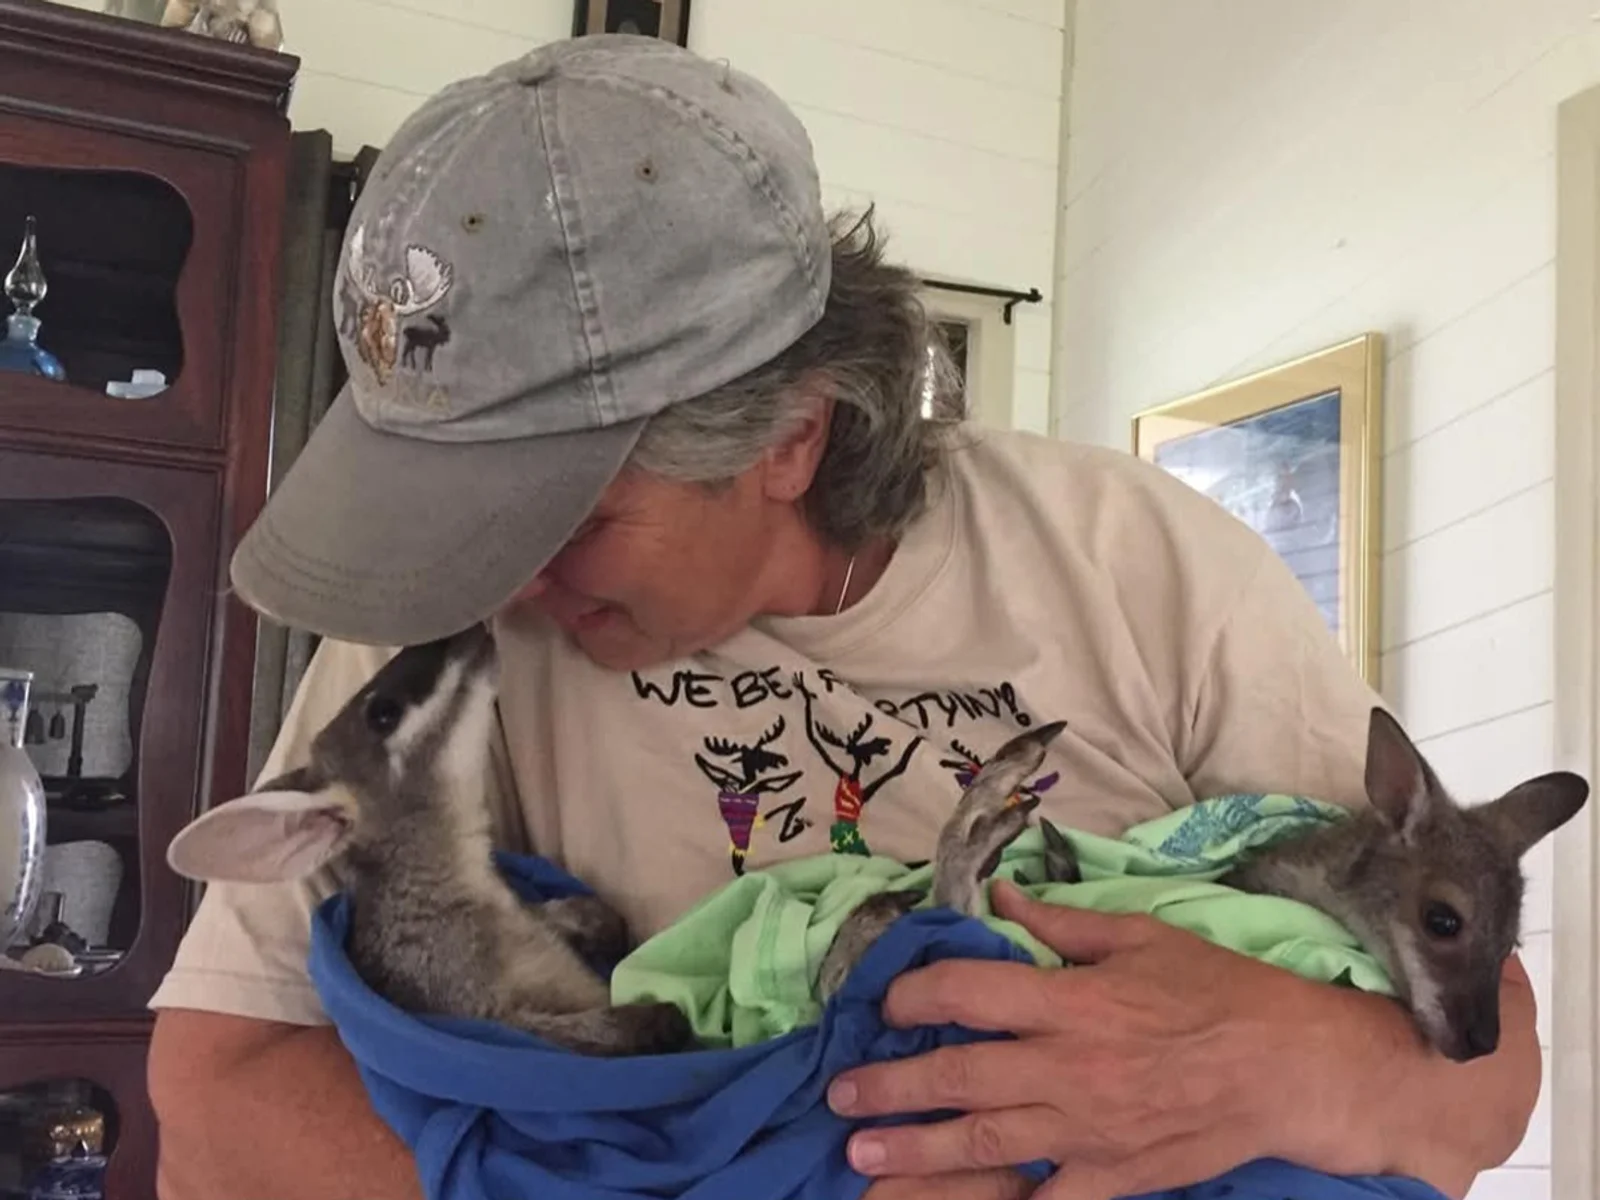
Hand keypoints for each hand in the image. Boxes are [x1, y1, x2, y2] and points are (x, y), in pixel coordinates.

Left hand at [828, 880, 1357, 1199]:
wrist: (1296, 1070)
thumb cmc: (1221, 993)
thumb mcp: (1142, 936)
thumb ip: (1062, 921)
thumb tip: (999, 898)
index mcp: (1071, 1000)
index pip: (967, 993)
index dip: (913, 995)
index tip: (887, 1004)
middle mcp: (1067, 1066)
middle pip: (958, 1076)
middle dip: (890, 1088)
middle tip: (840, 1099)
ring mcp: (1088, 1130)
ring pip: (983, 1145)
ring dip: (917, 1153)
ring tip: (861, 1159)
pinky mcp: (1113, 1177)